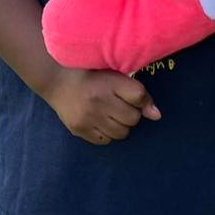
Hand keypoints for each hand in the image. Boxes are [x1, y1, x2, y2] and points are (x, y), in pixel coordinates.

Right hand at [43, 67, 160, 145]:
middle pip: (133, 118)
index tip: (136, 100)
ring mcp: (88, 117)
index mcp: (108, 82)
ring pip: (121, 133)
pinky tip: (101, 122)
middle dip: (131, 114)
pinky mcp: (79, 129)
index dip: (142, 100)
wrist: (57, 80)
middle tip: (120, 106)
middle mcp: (98, 101)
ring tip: (112, 114)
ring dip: (121, 125)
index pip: (139, 96)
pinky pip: (106, 141)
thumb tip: (157, 116)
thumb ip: (137, 92)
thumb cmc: (91, 74)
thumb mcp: (114, 74)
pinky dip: (108, 133)